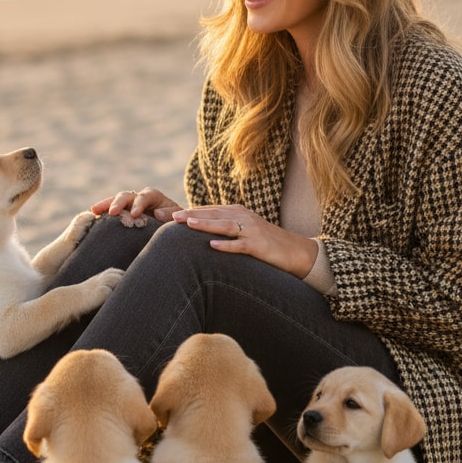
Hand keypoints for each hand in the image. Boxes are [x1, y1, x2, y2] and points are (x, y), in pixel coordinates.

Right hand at [90, 187, 182, 222]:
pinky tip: (92, 219)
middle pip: (125, 196)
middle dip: (118, 203)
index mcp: (152, 196)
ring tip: (94, 211)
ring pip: (114, 201)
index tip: (135, 214)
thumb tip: (158, 214)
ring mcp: (128, 205)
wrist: (170, 226)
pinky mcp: (122, 214)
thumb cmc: (176, 221)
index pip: (144, 196)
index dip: (139, 204)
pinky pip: (111, 212)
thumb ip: (171, 214)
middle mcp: (138, 198)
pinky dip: (103, 214)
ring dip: (105, 206)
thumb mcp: (178, 217)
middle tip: (112, 213)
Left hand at [171, 204, 318, 277]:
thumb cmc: (266, 243)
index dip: (187, 211)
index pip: (207, 210)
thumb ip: (224, 228)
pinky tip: (212, 246)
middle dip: (189, 215)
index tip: (166, 215)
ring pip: (224, 225)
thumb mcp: (243, 231)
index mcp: (236, 212)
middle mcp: (242, 217)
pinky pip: (240, 245)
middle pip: (212, 214)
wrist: (296, 252)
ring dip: (205, 224)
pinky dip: (226, 245)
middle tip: (168, 216)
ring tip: (186, 223)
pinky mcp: (259, 245)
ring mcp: (251, 230)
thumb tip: (198, 231)